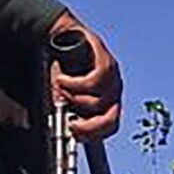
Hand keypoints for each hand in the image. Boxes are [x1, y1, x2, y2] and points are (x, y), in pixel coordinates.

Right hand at [49, 12, 122, 140]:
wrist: (61, 38)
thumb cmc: (64, 68)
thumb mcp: (64, 94)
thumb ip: (66, 110)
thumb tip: (62, 130)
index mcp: (107, 102)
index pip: (110, 127)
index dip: (94, 135)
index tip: (75, 136)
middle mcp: (113, 92)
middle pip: (111, 119)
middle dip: (89, 126)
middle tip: (71, 124)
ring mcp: (113, 77)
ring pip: (99, 102)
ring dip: (74, 100)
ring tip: (60, 89)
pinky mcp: (105, 60)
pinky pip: (95, 80)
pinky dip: (75, 84)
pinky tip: (62, 79)